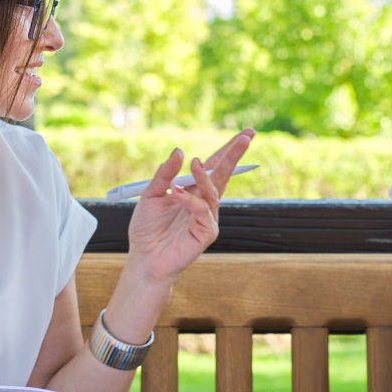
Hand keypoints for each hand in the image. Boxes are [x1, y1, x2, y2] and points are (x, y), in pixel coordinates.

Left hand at [125, 128, 255, 284]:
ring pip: (212, 191)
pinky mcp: (207, 232)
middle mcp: (204, 202)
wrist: (144, 258)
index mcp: (192, 191)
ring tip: (194, 163)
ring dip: (204, 176)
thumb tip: (180, 151)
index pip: (213, 166)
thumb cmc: (147, 229)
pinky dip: (191, 200)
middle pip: (223, 174)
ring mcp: (207, 217)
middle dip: (235, 155)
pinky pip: (202, 211)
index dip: (227, 150)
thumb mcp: (151, 194)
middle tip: (247, 136)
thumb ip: (165, 174)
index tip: (246, 134)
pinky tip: (177, 194)